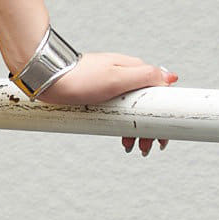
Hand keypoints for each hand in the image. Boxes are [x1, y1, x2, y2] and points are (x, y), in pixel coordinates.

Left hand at [31, 53, 178, 155]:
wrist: (48, 77)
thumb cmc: (80, 77)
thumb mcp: (117, 77)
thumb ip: (145, 76)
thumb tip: (171, 77)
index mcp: (134, 70)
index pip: (159, 94)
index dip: (163, 118)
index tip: (162, 137)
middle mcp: (125, 75)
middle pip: (146, 105)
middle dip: (149, 129)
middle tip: (146, 149)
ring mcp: (111, 84)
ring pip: (131, 110)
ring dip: (135, 130)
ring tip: (131, 147)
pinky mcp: (97, 93)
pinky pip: (116, 111)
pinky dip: (120, 124)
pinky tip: (118, 134)